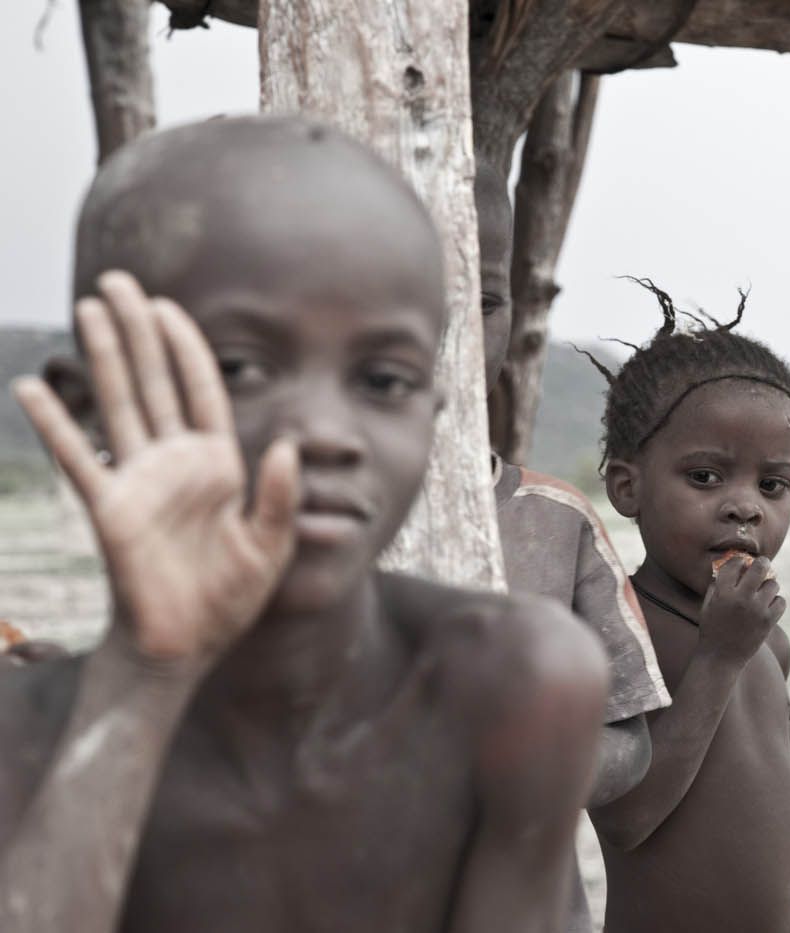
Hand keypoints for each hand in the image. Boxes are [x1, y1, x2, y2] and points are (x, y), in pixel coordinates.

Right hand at [12, 272, 298, 668]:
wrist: (188, 644)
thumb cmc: (231, 596)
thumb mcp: (272, 545)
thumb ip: (281, 497)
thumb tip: (290, 447)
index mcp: (218, 463)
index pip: (201, 390)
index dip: (185, 347)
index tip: (167, 306)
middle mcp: (175, 461)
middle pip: (154, 381)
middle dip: (138, 330)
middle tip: (118, 280)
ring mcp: (138, 480)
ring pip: (119, 403)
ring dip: (104, 355)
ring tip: (87, 308)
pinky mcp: (108, 508)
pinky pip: (78, 457)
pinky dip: (56, 424)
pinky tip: (32, 387)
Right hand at [696, 556, 784, 662]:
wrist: (720, 658)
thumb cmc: (711, 630)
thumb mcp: (707, 605)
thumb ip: (716, 586)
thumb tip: (729, 567)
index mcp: (722, 593)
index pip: (735, 563)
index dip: (740, 560)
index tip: (742, 562)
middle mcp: (740, 598)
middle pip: (759, 567)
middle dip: (762, 563)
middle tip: (763, 564)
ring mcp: (756, 610)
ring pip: (773, 584)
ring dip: (769, 586)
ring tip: (763, 592)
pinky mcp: (768, 621)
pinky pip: (781, 601)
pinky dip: (776, 602)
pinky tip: (768, 606)